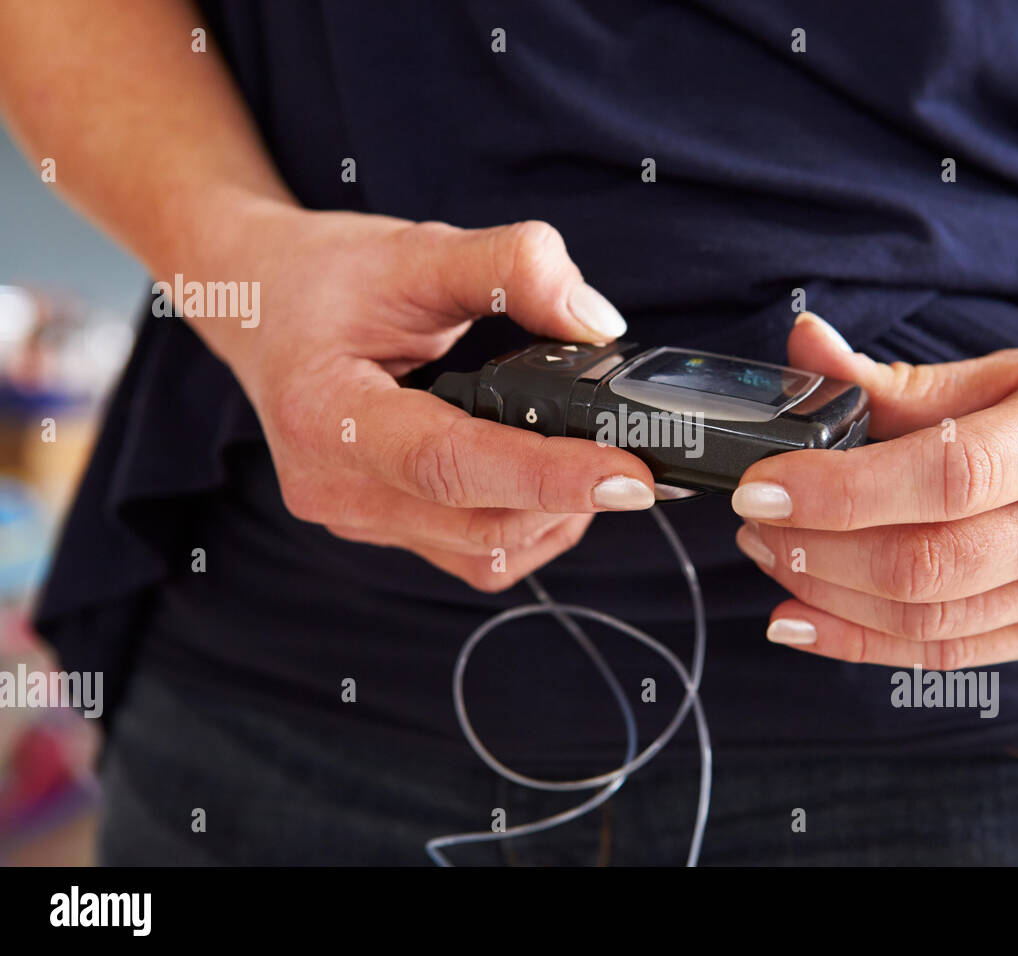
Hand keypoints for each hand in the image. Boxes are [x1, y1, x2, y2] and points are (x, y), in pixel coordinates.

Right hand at [191, 206, 656, 591]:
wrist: (261, 308)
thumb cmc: (329, 280)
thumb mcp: (414, 250)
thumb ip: (508, 267)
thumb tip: (598, 319)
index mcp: (325, 414)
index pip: (449, 463)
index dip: (548, 473)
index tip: (632, 473)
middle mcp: (336, 488)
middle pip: (480, 522)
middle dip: (573, 495)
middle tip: (642, 454)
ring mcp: (357, 520)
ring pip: (486, 552)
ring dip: (555, 514)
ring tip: (590, 454)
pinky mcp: (384, 530)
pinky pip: (474, 555)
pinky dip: (528, 524)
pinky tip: (546, 475)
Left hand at [733, 311, 1017, 667]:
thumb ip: (904, 379)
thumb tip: (802, 345)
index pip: (944, 475)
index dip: (839, 489)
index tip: (761, 486)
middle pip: (924, 562)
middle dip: (815, 550)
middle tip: (753, 521)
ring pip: (927, 618)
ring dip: (827, 596)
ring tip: (769, 556)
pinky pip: (949, 654)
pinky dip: (862, 645)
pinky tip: (802, 621)